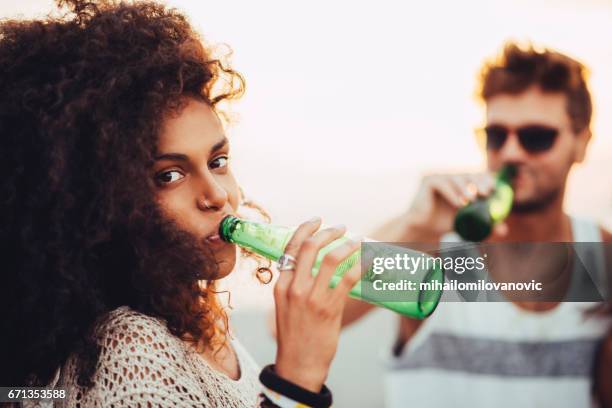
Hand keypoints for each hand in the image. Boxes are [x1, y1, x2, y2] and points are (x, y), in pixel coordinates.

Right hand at [273, 217, 361, 392]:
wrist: (298, 366)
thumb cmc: (296, 337)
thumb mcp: (286, 307)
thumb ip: (297, 287)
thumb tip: (319, 269)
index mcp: (280, 285)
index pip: (290, 247)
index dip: (305, 229)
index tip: (317, 220)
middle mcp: (293, 287)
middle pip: (310, 246)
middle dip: (328, 231)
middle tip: (343, 227)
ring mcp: (311, 297)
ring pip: (332, 258)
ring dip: (349, 245)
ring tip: (359, 241)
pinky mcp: (329, 308)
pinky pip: (348, 278)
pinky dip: (361, 264)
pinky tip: (370, 260)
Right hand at [400, 172, 505, 240]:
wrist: (422, 229)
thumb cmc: (444, 224)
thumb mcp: (467, 224)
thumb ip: (484, 224)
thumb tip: (503, 229)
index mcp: (463, 184)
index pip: (479, 176)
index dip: (487, 179)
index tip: (493, 189)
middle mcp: (452, 177)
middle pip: (469, 174)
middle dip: (478, 182)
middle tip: (485, 193)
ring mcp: (440, 177)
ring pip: (456, 178)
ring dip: (465, 188)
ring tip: (470, 201)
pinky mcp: (429, 181)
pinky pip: (442, 183)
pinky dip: (451, 193)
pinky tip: (458, 203)